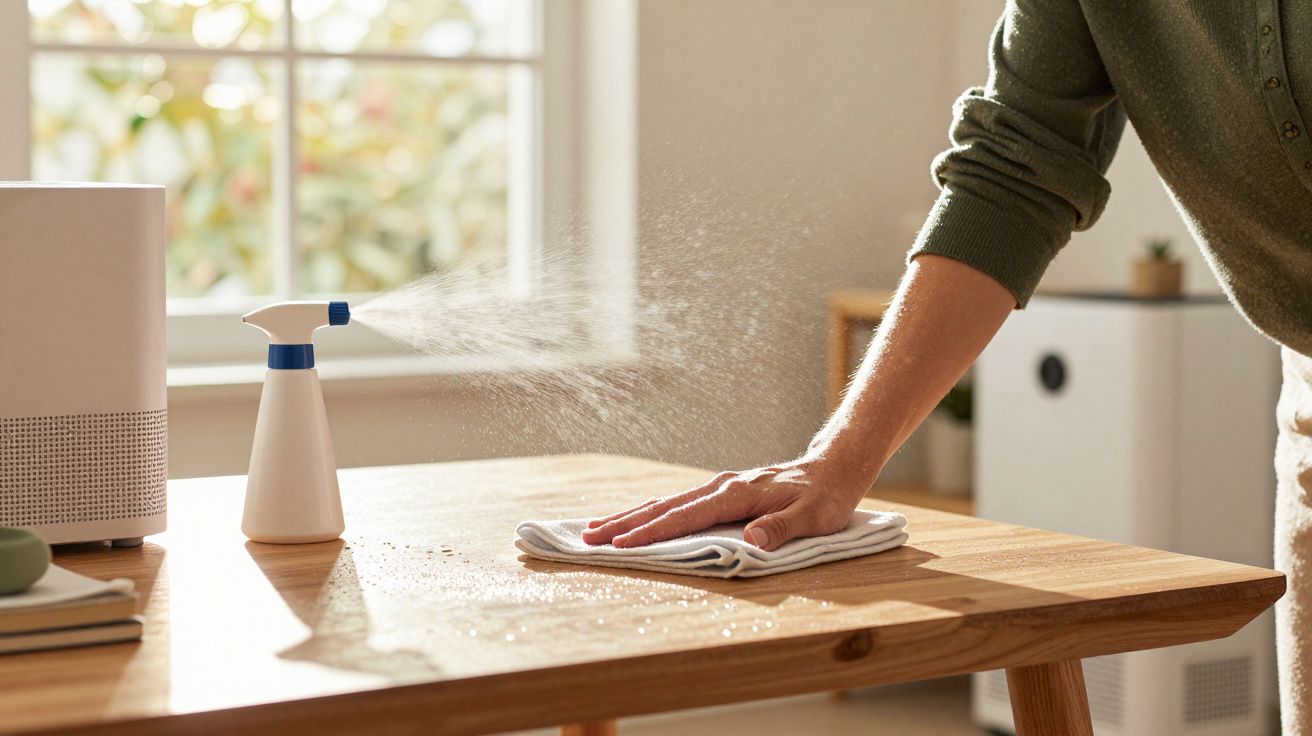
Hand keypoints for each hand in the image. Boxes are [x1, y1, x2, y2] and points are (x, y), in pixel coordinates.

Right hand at [580, 456, 872, 550]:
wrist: (832, 469)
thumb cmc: (825, 497)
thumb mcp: (814, 516)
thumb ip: (782, 528)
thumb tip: (752, 541)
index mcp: (737, 494)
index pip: (686, 516)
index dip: (653, 532)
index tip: (622, 545)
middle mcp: (721, 487)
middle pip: (663, 506)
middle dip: (624, 524)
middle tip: (588, 538)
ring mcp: (718, 488)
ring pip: (665, 502)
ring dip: (630, 516)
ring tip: (594, 529)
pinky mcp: (719, 493)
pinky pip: (677, 503)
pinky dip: (650, 512)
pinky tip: (633, 520)